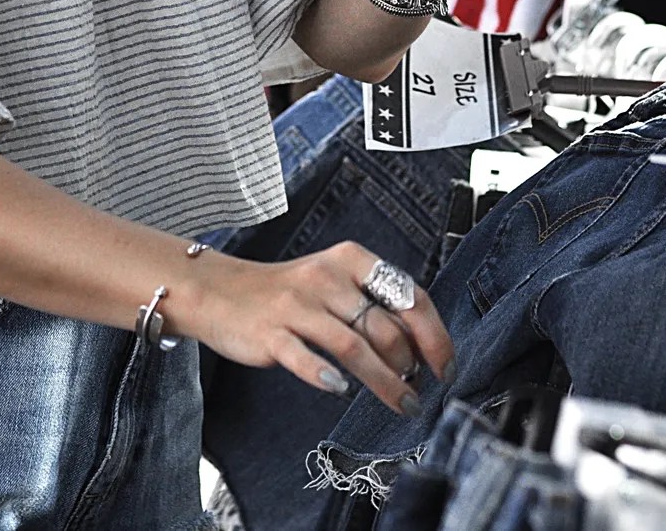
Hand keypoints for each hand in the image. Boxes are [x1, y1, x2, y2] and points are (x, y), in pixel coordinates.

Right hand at [195, 242, 453, 413]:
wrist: (221, 291)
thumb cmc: (290, 294)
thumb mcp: (334, 282)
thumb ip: (374, 305)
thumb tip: (422, 348)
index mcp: (349, 260)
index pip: (407, 295)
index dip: (433, 335)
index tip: (445, 367)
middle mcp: (325, 278)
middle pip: (384, 328)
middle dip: (409, 366)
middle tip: (416, 391)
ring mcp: (296, 306)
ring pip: (353, 348)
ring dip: (385, 383)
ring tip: (402, 405)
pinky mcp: (270, 333)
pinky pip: (305, 359)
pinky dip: (327, 377)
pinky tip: (340, 390)